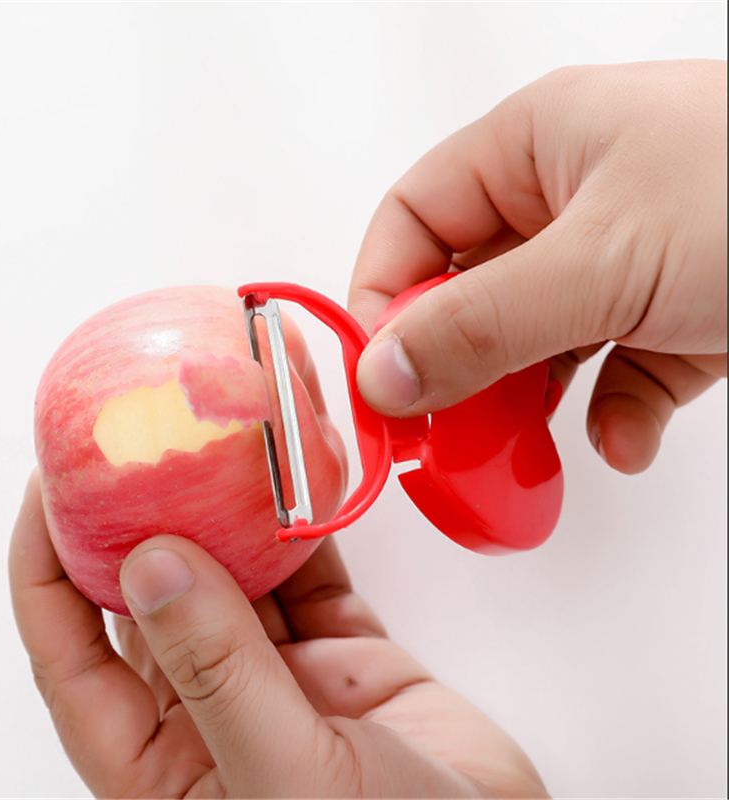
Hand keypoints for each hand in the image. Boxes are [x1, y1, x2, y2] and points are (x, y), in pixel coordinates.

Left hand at [10, 471, 547, 797]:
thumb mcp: (289, 778)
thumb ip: (219, 674)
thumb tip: (151, 565)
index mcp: (162, 764)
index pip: (72, 656)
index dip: (47, 569)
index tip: (50, 487)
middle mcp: (210, 710)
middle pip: (155, 595)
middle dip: (143, 514)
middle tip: (142, 435)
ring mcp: (278, 676)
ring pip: (235, 572)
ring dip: (230, 507)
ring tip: (222, 436)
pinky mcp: (341, 652)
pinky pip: (308, 573)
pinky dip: (303, 525)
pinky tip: (297, 479)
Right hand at [349, 59, 726, 473]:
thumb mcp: (602, 262)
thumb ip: (479, 324)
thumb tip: (382, 375)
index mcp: (536, 146)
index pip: (413, 220)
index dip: (381, 297)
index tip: (380, 378)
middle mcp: (569, 199)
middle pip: (467, 289)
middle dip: (454, 365)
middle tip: (443, 431)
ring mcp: (622, 260)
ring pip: (532, 340)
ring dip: (526, 402)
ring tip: (518, 451)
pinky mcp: (671, 314)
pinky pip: (610, 371)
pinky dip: (610, 414)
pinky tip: (622, 439)